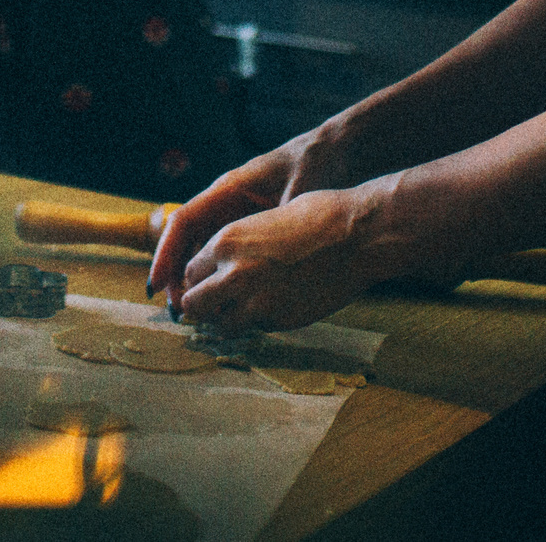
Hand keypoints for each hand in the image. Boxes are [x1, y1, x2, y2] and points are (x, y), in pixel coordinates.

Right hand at [146, 121, 366, 299]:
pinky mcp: (256, 225)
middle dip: (177, 273)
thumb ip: (282, 221)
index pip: (184, 220)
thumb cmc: (315, 163)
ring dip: (197, 276)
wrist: (336, 149)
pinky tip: (225, 298)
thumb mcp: (299, 191)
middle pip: (189, 238)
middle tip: (176, 309)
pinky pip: (228, 251)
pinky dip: (220, 273)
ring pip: (205, 247)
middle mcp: (228, 200)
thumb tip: (268, 257)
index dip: (167, 254)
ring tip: (195, 311)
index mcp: (230, 188)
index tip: (157, 284)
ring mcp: (240, 212)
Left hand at [166, 187, 386, 331]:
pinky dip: (259, 321)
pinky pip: (257, 328)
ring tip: (241, 308)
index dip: (198, 280)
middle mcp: (234, 275)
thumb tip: (221, 268)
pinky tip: (274, 305)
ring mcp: (258, 303)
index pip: (190, 274)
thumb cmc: (315, 217)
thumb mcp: (262, 222)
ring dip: (227, 319)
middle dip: (201, 306)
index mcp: (225, 243)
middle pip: (195, 305)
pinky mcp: (281, 321)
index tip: (207, 282)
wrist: (355, 237)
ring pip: (222, 325)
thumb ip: (236, 248)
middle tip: (213, 304)